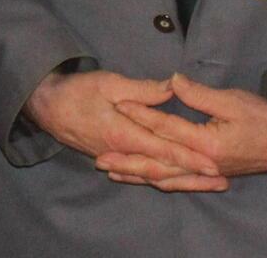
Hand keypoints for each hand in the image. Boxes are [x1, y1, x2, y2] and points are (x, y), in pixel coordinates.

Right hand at [25, 70, 224, 187]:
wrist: (46, 107)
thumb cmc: (77, 91)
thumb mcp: (109, 83)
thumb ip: (143, 90)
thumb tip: (173, 89)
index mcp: (124, 134)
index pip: (164, 149)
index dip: (190, 158)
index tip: (213, 165)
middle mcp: (122, 152)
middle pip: (163, 169)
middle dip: (193, 176)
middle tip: (221, 181)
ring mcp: (117, 158)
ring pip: (153, 174)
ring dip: (181, 180)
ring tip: (206, 183)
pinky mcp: (112, 157)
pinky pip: (140, 172)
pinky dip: (160, 178)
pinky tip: (173, 180)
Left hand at [103, 72, 266, 187]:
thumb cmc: (265, 118)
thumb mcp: (234, 100)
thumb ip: (200, 94)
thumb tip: (172, 81)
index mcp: (207, 144)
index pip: (165, 128)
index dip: (140, 115)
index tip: (117, 106)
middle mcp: (203, 163)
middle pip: (158, 162)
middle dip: (127, 160)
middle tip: (98, 157)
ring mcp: (206, 171)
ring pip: (166, 176)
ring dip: (138, 174)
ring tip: (112, 171)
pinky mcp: (209, 173)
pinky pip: (179, 181)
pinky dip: (159, 180)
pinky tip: (145, 179)